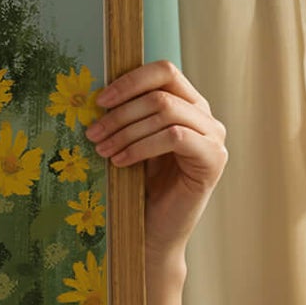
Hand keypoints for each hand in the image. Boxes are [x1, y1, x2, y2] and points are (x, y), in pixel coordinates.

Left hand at [88, 60, 227, 263]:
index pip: (164, 72)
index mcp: (187, 105)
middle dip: (120, 113)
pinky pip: (174, 137)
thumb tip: (98, 94)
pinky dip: (142, 146)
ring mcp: (213, 137)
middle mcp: (205, 116)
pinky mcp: (213, 159)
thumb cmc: (140, 188)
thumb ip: (128, 116)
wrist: (153, 233)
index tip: (99, 100)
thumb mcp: (132, 143)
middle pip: (160, 93)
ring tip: (102, 149)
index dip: (130, 81)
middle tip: (93, 133)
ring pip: (165, 112)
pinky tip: (121, 161)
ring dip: (126, 130)